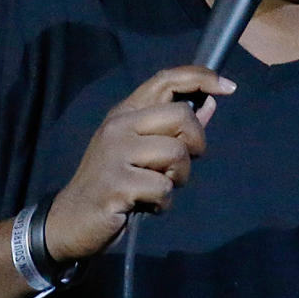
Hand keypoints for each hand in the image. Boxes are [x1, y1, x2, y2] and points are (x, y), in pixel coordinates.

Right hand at [43, 65, 234, 261]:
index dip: (201, 77)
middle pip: (180, 115)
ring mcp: (115, 154)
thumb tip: (210, 104)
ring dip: (178, 178)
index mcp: (124, 114)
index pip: (165, 80)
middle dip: (195, 142)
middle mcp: (119, 127)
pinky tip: (146, 205)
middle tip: (180, 166)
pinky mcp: (117, 184)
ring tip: (158, 188)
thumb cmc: (111, 185)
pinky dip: (162, 203)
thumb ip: (173, 129)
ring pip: (176, 153)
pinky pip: (163, 188)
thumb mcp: (139, 151)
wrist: (70, 220)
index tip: (228, 86)